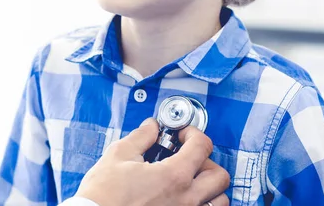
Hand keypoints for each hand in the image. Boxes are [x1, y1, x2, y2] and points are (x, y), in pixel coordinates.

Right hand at [75, 118, 229, 205]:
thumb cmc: (103, 196)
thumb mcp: (118, 155)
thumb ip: (141, 136)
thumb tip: (152, 126)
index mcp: (173, 176)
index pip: (202, 146)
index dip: (193, 133)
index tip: (183, 135)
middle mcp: (186, 200)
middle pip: (220, 176)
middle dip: (206, 161)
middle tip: (188, 158)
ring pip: (219, 201)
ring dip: (210, 188)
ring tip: (190, 182)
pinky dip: (202, 204)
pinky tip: (183, 198)